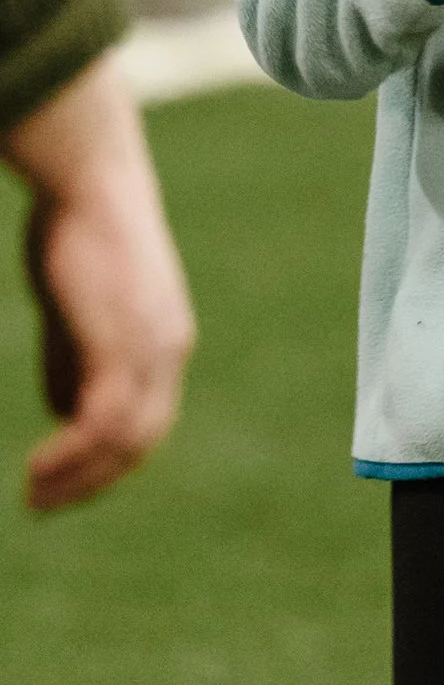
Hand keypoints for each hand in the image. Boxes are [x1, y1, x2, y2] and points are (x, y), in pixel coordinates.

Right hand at [10, 56, 194, 511]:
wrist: (87, 180)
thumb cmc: (73, 229)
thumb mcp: (74, 305)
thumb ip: (72, 358)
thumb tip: (65, 413)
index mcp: (164, 340)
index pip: (147, 421)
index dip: (108, 460)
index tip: (64, 482)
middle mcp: (168, 350)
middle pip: (141, 441)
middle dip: (92, 481)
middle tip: (43, 505)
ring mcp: (150, 348)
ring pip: (124, 440)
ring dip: (77, 477)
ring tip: (34, 496)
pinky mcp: (122, 344)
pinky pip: (103, 421)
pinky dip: (73, 455)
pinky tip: (38, 468)